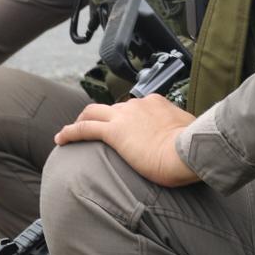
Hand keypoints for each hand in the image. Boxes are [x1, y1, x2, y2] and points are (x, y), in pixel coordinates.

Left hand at [54, 94, 198, 186]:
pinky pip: (83, 129)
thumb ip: (179, 132)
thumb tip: (183, 139)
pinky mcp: (113, 132)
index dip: (123, 117)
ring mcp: (123, 117)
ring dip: (80, 121)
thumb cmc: (195, 148)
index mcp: (154, 104)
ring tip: (69, 133)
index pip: (133, 108)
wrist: (190, 151)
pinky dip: (69, 133)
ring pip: (92, 113)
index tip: (121, 128)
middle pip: (109, 108)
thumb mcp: (188, 133)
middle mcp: (136, 105)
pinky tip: (60, 140)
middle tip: (91, 128)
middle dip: (98, 116)